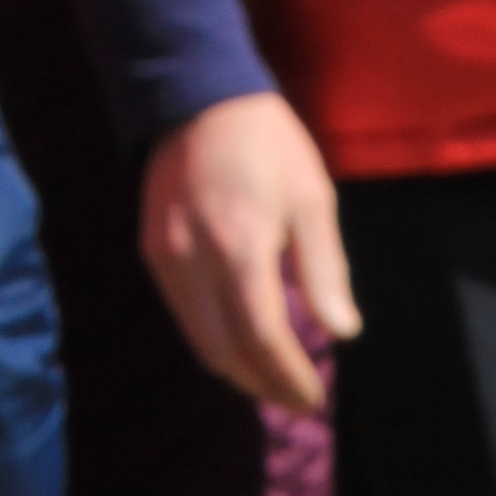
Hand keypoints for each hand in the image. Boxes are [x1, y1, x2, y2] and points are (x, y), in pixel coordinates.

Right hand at [138, 92, 357, 414]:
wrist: (196, 94)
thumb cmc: (267, 145)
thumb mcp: (312, 199)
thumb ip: (325, 271)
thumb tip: (343, 332)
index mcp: (240, 245)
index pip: (262, 337)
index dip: (288, 377)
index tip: (314, 397)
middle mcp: (194, 259)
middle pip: (225, 352)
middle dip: (263, 386)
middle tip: (298, 400)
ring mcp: (165, 257)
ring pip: (199, 340)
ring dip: (237, 371)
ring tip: (274, 382)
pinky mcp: (152, 252)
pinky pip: (184, 315)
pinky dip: (214, 341)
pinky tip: (243, 344)